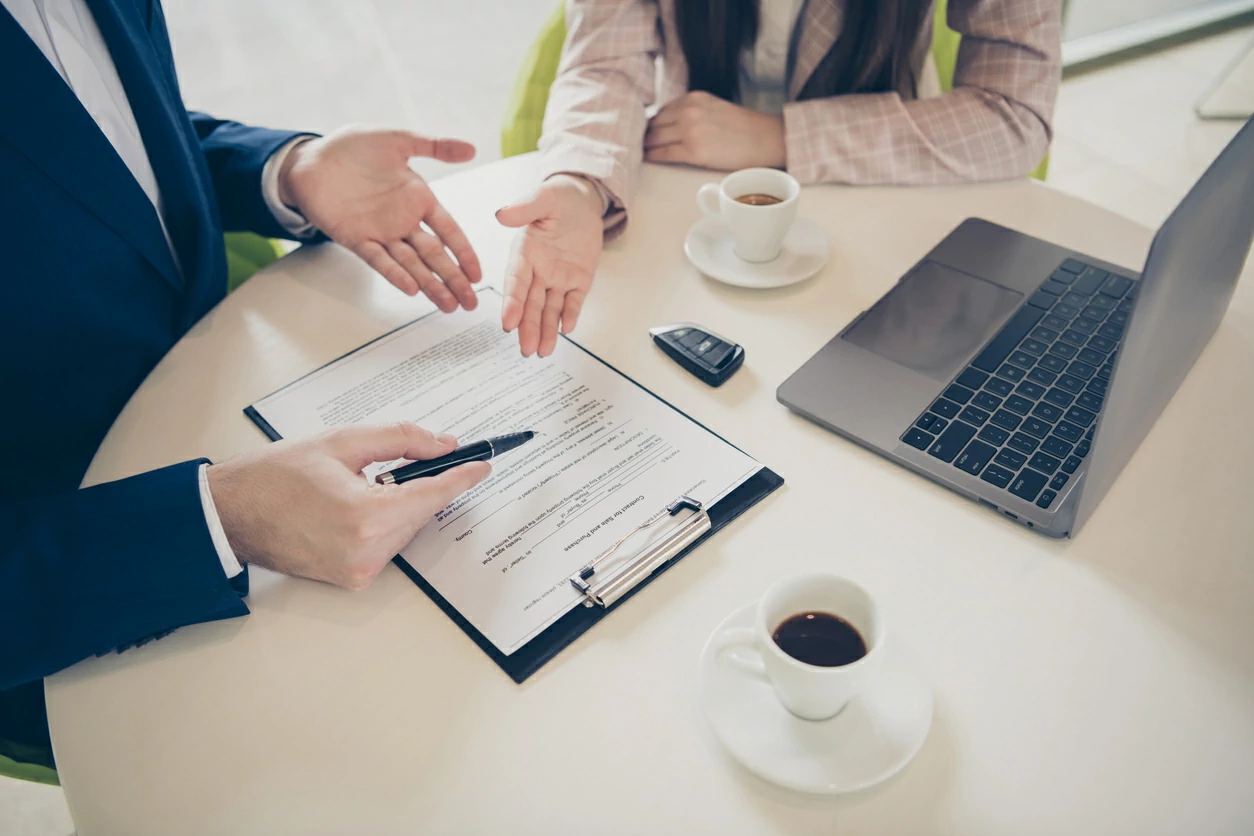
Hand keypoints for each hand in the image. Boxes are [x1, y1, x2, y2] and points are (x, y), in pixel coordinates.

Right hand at [207, 423, 489, 589]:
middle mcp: (365, 551)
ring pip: (407, 529)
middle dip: (428, 485)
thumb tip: (443, 445)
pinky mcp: (352, 580)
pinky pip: (389, 546)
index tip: (483, 465)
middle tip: (430, 459)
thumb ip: (400, 440)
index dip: (462, 477)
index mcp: (364, 515)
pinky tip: (364, 504)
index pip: (432, 495)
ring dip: (405, 505)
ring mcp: (359, 571)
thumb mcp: (342, 442)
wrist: (231, 513)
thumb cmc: (276, 475)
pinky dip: (387, 524)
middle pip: (422, 512)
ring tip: (372, 482)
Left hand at [279, 126, 482, 312]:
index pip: (449, 231)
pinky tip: (412, 288)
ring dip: (431, 285)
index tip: (478, 275)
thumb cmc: (352, 147)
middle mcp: (403, 221)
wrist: (310, 158)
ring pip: (412, 264)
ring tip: (449, 305)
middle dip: (454, 279)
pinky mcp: (357, 239)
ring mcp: (381, 232)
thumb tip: (472, 148)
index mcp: (419, 199)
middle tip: (470, 303)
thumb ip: (436, 146)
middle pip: (435, 256)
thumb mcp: (399, 140)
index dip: (464, 253)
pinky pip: (380, 260)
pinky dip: (395, 274)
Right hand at [495, 175, 604, 356]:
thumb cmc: (559, 198)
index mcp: (523, 253)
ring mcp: (557, 278)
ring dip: (546, 330)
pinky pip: (573, 302)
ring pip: (549, 309)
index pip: (515, 283)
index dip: (511, 303)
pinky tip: (567, 330)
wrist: (583, 202)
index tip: (508, 323)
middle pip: (530, 304)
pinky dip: (570, 315)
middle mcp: (537, 270)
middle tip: (526, 350)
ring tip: (543, 351)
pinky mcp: (577, 281)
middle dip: (528, 327)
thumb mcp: (544, 198)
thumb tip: (502, 214)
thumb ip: (525, 208)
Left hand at [644, 91, 785, 170]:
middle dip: (644, 135)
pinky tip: (645, 159)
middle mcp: (688, 110)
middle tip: (636, 145)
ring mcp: (689, 130)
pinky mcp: (692, 150)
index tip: (644, 132)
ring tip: (637, 153)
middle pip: (654, 123)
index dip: (651, 124)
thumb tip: (670, 125)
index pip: (662, 110)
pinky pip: (663, 153)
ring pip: (655, 138)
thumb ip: (692, 111)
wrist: (764, 139)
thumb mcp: (714, 108)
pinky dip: (652, 156)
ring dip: (644, 146)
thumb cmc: (743, 128)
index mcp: (693, 98)